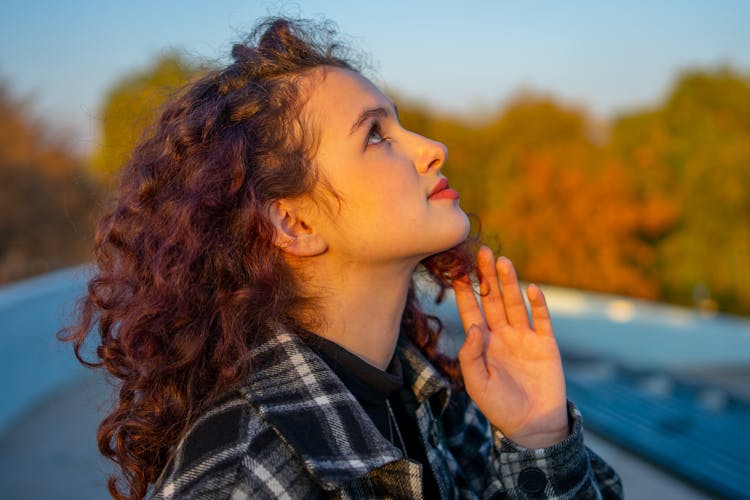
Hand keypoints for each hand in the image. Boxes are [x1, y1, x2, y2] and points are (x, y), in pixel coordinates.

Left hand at [452, 246, 568, 448]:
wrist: (534, 425)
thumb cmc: (500, 407)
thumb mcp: (478, 384)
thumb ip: (470, 356)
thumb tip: (472, 327)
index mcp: (482, 343)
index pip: (471, 310)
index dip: (465, 291)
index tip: (456, 269)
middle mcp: (502, 334)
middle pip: (492, 299)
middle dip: (487, 277)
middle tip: (481, 252)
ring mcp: (524, 337)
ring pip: (514, 303)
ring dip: (509, 283)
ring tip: (502, 261)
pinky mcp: (546, 343)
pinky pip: (541, 319)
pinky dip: (538, 304)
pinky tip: (532, 289)